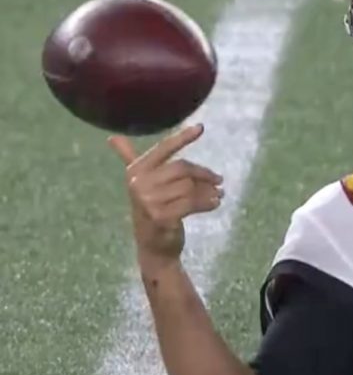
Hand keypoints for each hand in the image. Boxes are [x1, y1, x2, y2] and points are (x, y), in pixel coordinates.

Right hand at [108, 124, 223, 273]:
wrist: (153, 247)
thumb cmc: (151, 210)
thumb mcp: (141, 184)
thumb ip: (129, 159)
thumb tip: (112, 138)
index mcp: (135, 171)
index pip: (163, 149)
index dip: (182, 138)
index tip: (201, 128)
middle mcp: (138, 183)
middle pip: (182, 168)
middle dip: (204, 174)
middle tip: (219, 180)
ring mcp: (148, 201)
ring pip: (189, 186)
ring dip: (209, 191)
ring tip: (219, 194)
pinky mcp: (161, 216)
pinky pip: (192, 202)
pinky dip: (208, 202)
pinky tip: (216, 203)